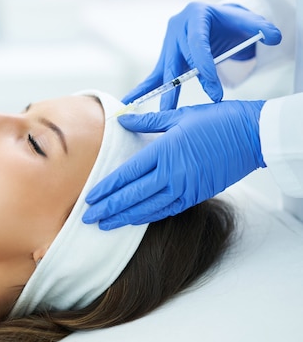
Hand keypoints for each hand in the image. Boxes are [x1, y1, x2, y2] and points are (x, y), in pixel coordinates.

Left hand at [83, 100, 265, 229]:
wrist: (254, 135)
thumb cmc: (217, 121)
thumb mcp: (179, 116)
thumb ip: (147, 121)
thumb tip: (121, 120)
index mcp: (164, 151)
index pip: (127, 174)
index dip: (106, 188)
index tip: (89, 198)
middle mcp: (172, 173)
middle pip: (132, 196)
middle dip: (108, 208)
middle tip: (87, 218)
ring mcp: (186, 187)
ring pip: (148, 208)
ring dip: (124, 217)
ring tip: (105, 224)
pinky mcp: (197, 194)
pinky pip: (167, 209)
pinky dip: (148, 216)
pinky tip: (134, 219)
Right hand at [123, 2, 280, 109]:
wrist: (215, 19)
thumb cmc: (231, 22)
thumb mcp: (247, 21)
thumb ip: (261, 28)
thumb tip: (272, 38)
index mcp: (195, 16)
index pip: (198, 45)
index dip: (204, 69)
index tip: (214, 91)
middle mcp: (177, 27)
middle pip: (178, 61)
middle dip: (182, 88)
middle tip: (184, 111)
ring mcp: (168, 42)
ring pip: (164, 71)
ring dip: (159, 93)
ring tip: (152, 112)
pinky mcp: (165, 56)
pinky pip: (154, 75)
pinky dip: (143, 90)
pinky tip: (127, 104)